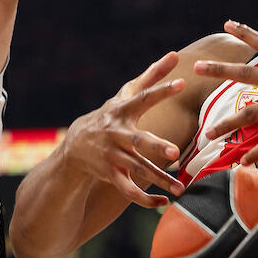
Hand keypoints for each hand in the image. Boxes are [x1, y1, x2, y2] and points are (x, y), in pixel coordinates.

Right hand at [61, 52, 185, 207]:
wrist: (77, 144)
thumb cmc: (111, 115)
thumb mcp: (126, 95)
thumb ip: (152, 76)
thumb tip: (174, 54)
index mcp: (123, 111)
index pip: (143, 98)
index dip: (161, 90)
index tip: (180, 83)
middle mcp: (118, 134)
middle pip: (138, 141)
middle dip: (154, 146)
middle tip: (173, 151)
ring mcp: (113, 156)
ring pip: (137, 170)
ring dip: (159, 180)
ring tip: (180, 189)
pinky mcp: (111, 175)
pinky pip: (128, 191)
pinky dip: (145, 200)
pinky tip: (163, 203)